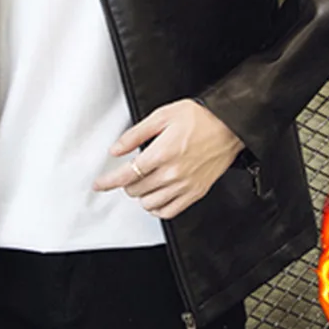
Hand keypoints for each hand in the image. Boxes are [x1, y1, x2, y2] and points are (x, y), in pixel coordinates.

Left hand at [92, 98, 244, 218]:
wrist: (229, 125)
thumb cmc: (200, 118)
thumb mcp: (162, 116)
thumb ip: (136, 134)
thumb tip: (117, 149)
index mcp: (162, 153)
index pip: (126, 175)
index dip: (108, 182)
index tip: (99, 184)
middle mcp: (173, 173)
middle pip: (136, 190)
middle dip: (127, 182)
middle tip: (130, 172)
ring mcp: (185, 185)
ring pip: (150, 204)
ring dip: (141, 195)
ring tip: (144, 182)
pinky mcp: (196, 192)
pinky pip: (170, 211)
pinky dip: (158, 208)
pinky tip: (157, 197)